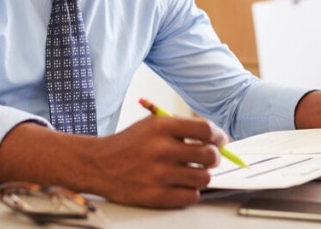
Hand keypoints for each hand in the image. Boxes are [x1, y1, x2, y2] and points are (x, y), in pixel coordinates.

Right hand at [94, 115, 227, 207]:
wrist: (99, 165)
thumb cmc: (129, 144)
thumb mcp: (152, 124)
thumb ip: (182, 128)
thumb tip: (216, 139)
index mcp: (162, 127)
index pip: (206, 130)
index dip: (219, 136)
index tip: (221, 141)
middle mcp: (162, 150)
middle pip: (209, 156)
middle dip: (214, 157)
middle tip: (208, 158)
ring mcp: (160, 175)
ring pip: (204, 178)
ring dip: (201, 175)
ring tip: (190, 172)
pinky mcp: (157, 196)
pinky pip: (192, 196)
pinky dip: (190, 191)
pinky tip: (180, 185)